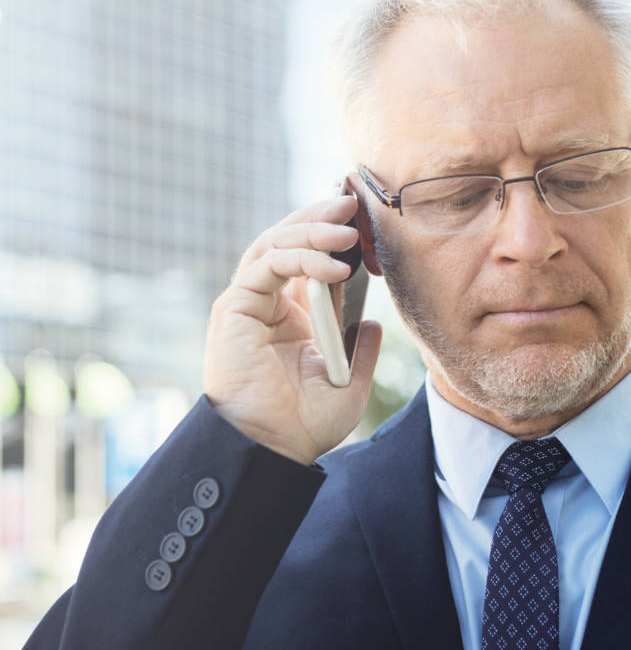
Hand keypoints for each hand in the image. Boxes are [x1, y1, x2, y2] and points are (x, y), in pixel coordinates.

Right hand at [203, 192, 381, 463]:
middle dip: (321, 218)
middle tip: (353, 202)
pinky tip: (334, 267)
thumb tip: (375, 324)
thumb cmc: (304, 423)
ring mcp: (249, 303)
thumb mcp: (348, 384)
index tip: (365, 219)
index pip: (311, 260)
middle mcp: (268, 303)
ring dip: (312, 231)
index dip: (334, 236)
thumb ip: (361, 351)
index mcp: (292, 316)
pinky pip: (268, 266)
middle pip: (289, 241)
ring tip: (348, 230)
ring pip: (275, 244)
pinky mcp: (235, 307)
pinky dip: (301, 258)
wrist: (273, 447)